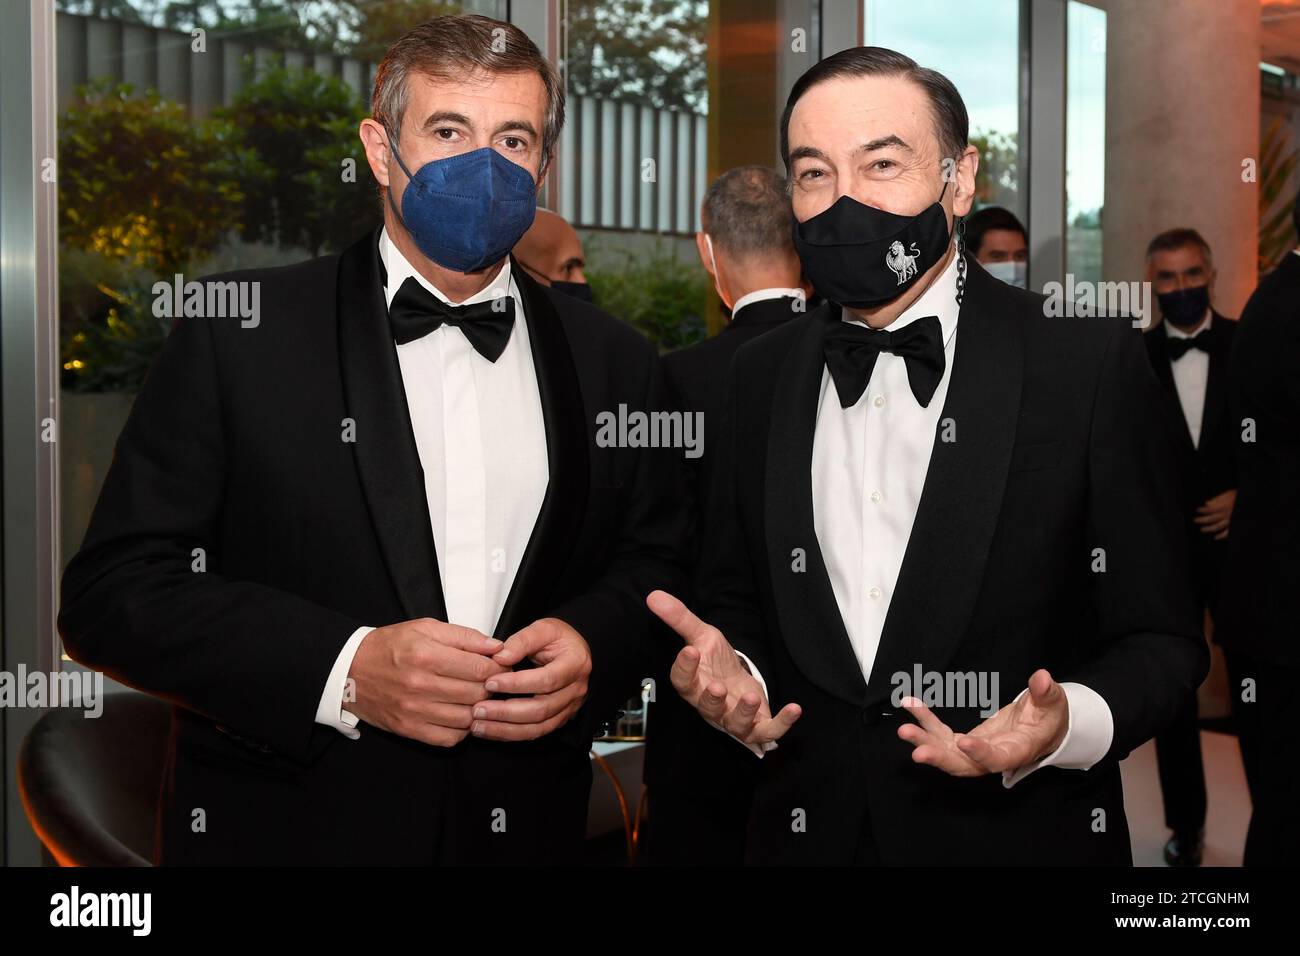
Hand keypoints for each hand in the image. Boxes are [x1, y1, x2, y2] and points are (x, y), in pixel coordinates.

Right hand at [347, 618, 506, 746]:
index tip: (501, 666)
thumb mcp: (425, 628)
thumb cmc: (388, 646)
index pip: (480, 668)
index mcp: (426, 655)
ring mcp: (414, 710)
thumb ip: (464, 636)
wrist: (349, 670)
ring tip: (476, 697)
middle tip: (493, 682)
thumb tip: (496, 646)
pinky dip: (461, 729)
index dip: (498, 667)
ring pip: (467, 717)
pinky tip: (459, 715)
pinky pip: (449, 738)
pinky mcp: (409, 729)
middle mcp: (420, 684)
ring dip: (478, 709)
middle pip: (476, 693)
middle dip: (492, 688)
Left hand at [468, 617, 591, 740]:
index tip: (490, 682)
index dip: (517, 684)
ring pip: (538, 727)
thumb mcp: (543, 628)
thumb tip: (500, 657)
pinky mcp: (559, 719)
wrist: (573, 650)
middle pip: (541, 709)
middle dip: (506, 712)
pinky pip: (535, 732)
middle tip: (478, 709)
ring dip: (505, 729)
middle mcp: (576, 690)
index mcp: (575, 664)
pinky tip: (490, 730)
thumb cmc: (559, 639)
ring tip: (478, 724)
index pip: (547, 679)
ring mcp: (569, 708)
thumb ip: (521, 640)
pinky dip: (510, 734)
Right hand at [647, 590, 800, 750]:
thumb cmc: (715, 662)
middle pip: (707, 707)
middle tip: (717, 687)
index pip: (682, 680)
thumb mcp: (701, 635)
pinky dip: (782, 723)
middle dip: (712, 699)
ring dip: (743, 712)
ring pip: (736, 724)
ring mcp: (733, 718)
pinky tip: (794, 709)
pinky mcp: (756, 726)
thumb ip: (679, 618)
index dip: (684, 668)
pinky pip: (768, 731)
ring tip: (750, 696)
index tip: (690, 651)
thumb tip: (654, 596)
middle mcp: (711, 705)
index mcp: (693, 684)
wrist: (736, 682)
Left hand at [897, 668, 1068, 775]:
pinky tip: (911, 705)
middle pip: (964, 766)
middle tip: (917, 751)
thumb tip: (1041, 678)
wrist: (1042, 728)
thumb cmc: (1049, 717)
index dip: (981, 754)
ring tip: (904, 729)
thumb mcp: (1054, 703)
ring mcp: (976, 752)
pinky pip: (941, 736)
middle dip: (940, 759)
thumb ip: (1046, 692)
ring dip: (925, 742)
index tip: (964, 743)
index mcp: (1018, 750)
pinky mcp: (965, 743)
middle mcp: (993, 756)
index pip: (999, 759)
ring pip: (948, 754)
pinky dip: (926, 723)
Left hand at [1195, 488, 1234, 539]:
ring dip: (1210, 528)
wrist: (1248, 503)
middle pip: (1213, 518)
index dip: (1204, 510)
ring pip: (1219, 526)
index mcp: (1226, 506)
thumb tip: (1207, 503)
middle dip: (1203, 520)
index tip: (1198, 510)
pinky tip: (1215, 537)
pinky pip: (1228, 532)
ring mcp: (1231, 520)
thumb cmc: (1239, 498)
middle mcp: (1228, 514)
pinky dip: (1222, 536)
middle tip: (1195, 520)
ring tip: (1202, 529)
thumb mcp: (1230, 494)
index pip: (1212, 509)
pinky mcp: (1235, 525)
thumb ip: (1218, 499)